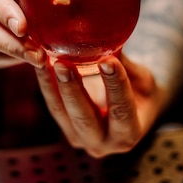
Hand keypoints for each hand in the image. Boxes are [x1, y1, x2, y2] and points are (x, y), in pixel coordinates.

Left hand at [35, 54, 165, 157]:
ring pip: (61, 111)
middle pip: (84, 117)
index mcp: (128, 136)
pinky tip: (40, 63)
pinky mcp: (65, 127)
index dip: (115, 86)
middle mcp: (102, 144)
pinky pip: (52, 105)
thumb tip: (113, 38)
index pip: (121, 111)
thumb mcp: (142, 79)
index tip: (108, 61)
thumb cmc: (142, 92)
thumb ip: (126, 66)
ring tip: (45, 59)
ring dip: (51, 84)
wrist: (132, 108)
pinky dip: (45, 83)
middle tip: (63, 64)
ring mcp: (79, 138)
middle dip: (72, 89)